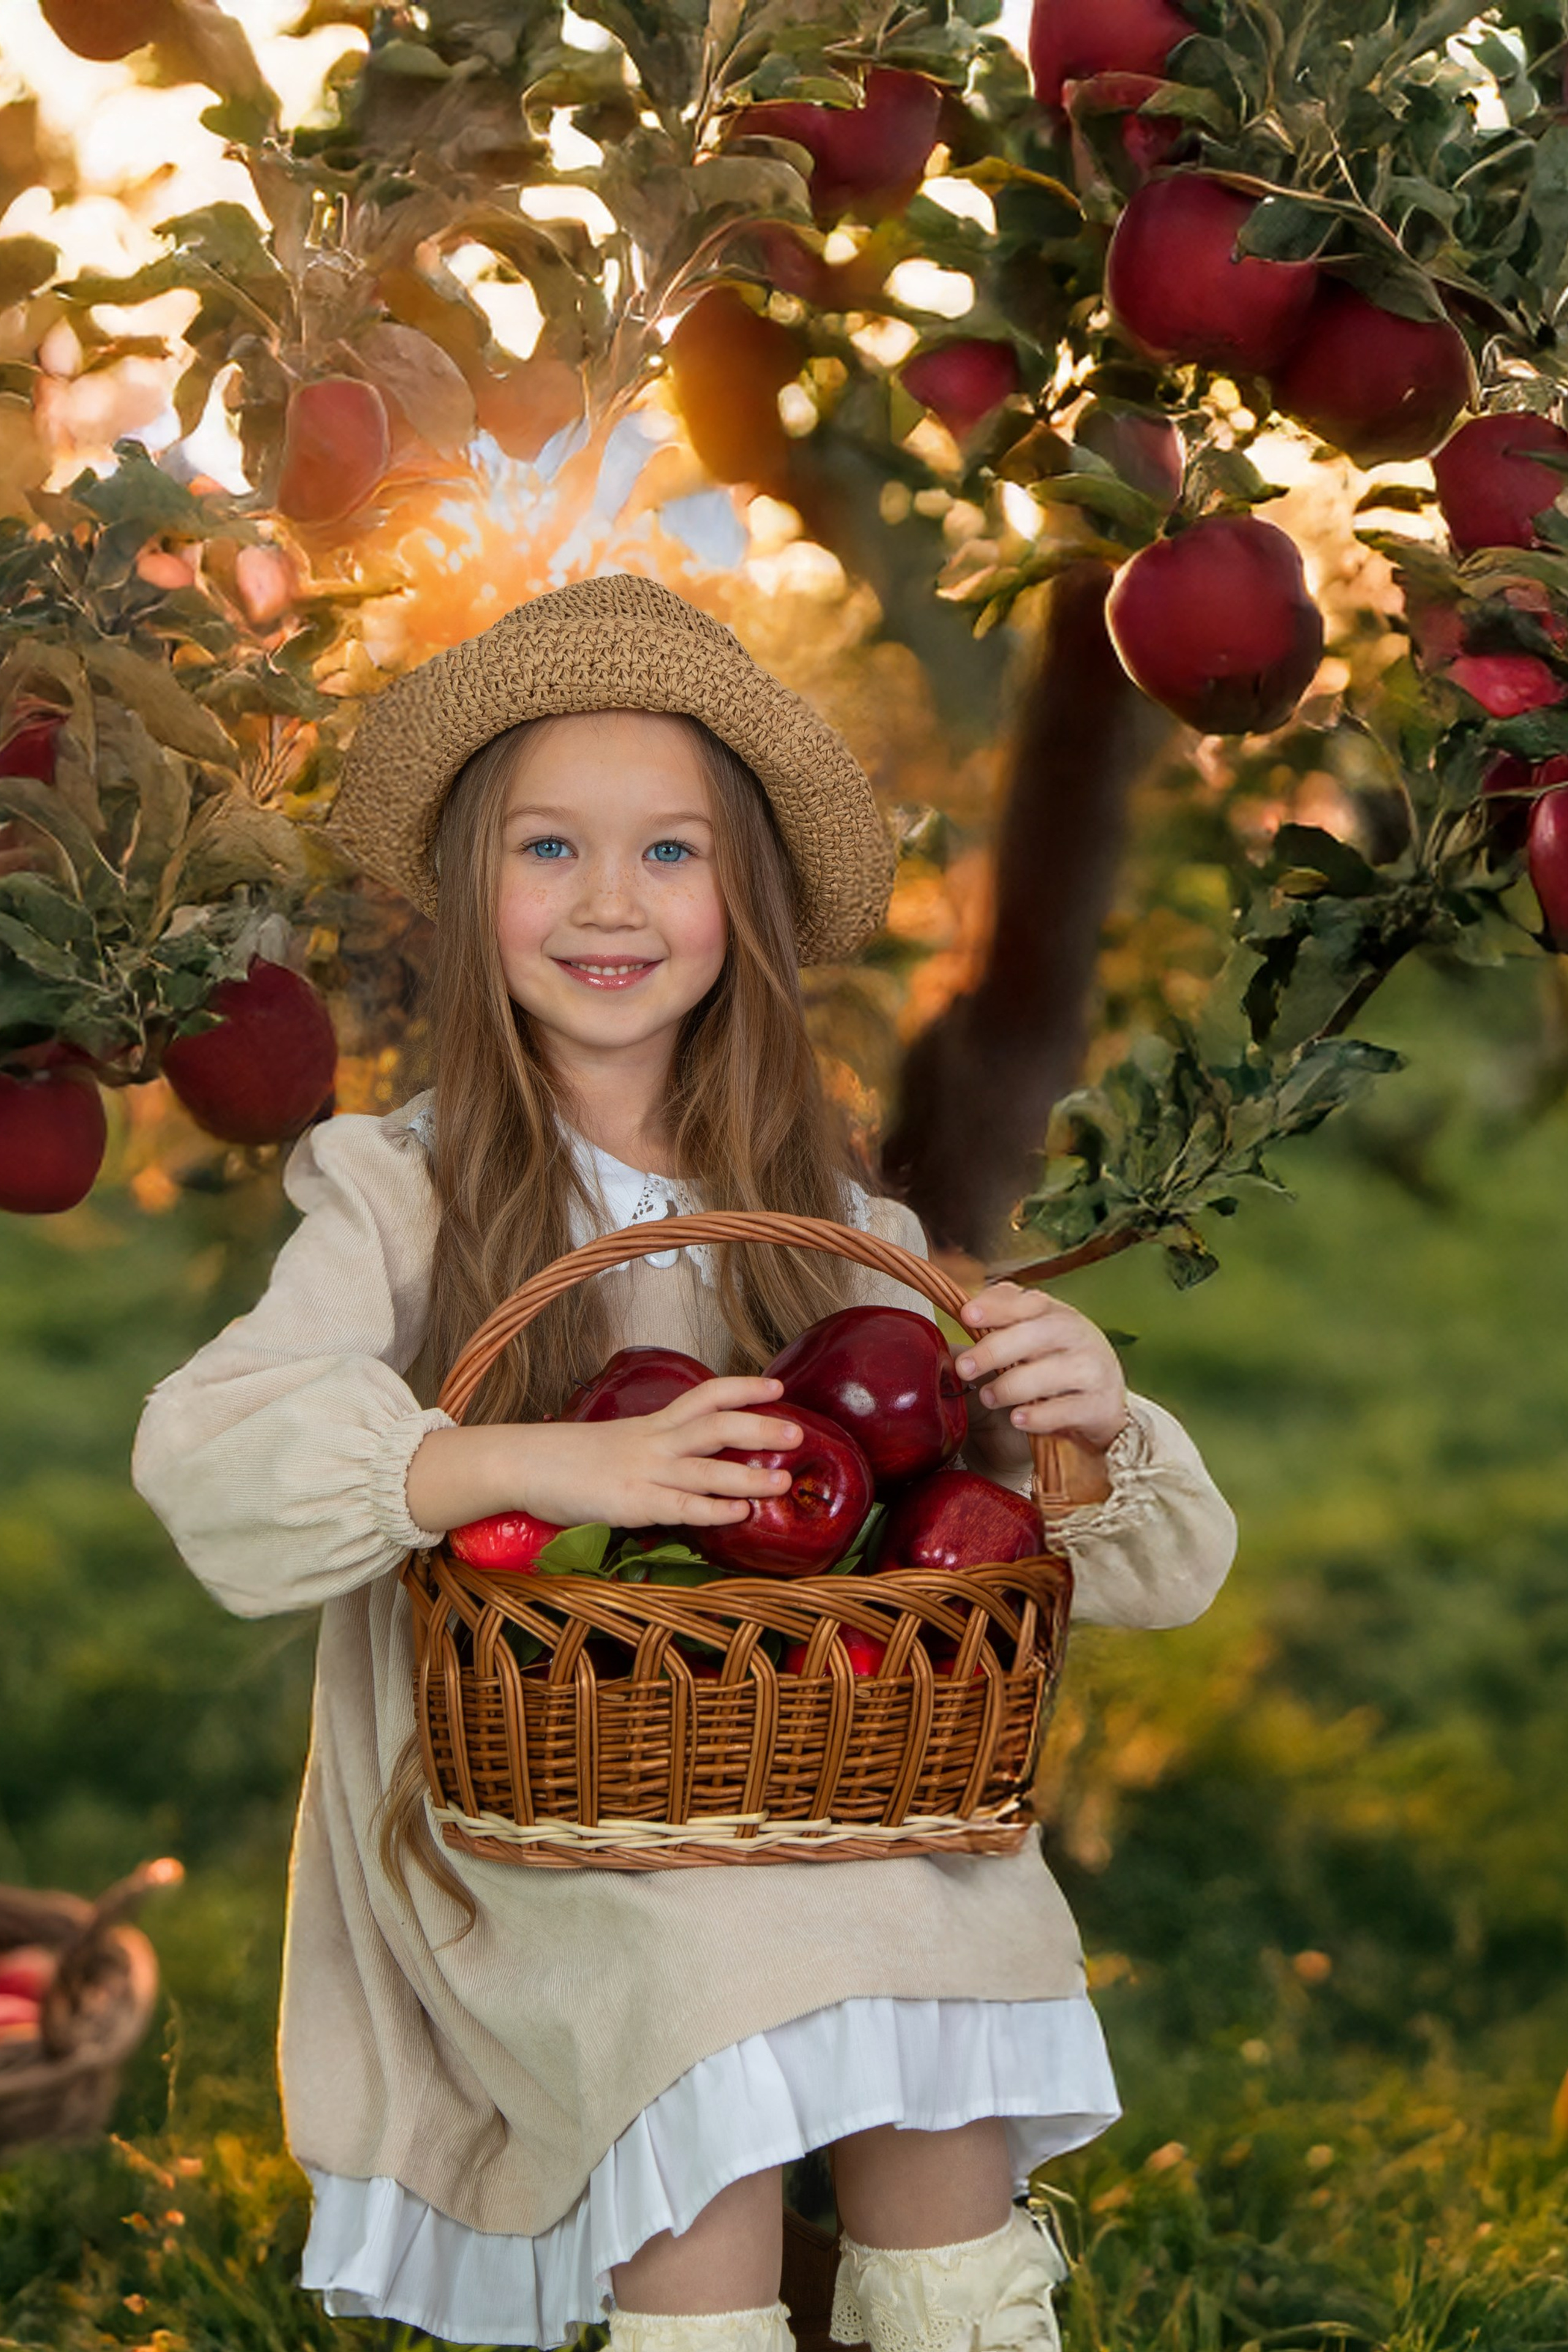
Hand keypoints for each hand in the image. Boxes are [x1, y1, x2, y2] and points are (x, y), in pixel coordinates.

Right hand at [407, 1378, 803, 1534]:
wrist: (522, 1463)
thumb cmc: (570, 1457)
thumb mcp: (618, 1442)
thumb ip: (654, 1447)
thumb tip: (686, 1456)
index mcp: (652, 1424)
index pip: (706, 1395)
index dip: (743, 1388)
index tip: (777, 1385)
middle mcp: (654, 1442)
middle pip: (717, 1426)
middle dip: (760, 1428)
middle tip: (799, 1432)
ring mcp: (643, 1472)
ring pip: (706, 1468)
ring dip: (749, 1474)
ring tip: (784, 1480)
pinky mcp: (630, 1503)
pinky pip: (681, 1506)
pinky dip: (714, 1509)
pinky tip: (741, 1514)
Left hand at [953, 1281, 1127, 1455]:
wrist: (1104, 1404)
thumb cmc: (1057, 1365)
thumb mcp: (1031, 1340)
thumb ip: (997, 1330)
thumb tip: (952, 1331)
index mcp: (1055, 1313)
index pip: (1026, 1302)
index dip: (996, 1307)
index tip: (967, 1315)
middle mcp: (1077, 1336)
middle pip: (1035, 1335)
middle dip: (994, 1350)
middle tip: (964, 1367)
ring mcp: (1091, 1370)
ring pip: (1047, 1375)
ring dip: (1010, 1386)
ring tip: (988, 1396)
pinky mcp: (1098, 1406)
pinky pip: (1064, 1411)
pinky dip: (1037, 1416)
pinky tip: (1018, 1418)